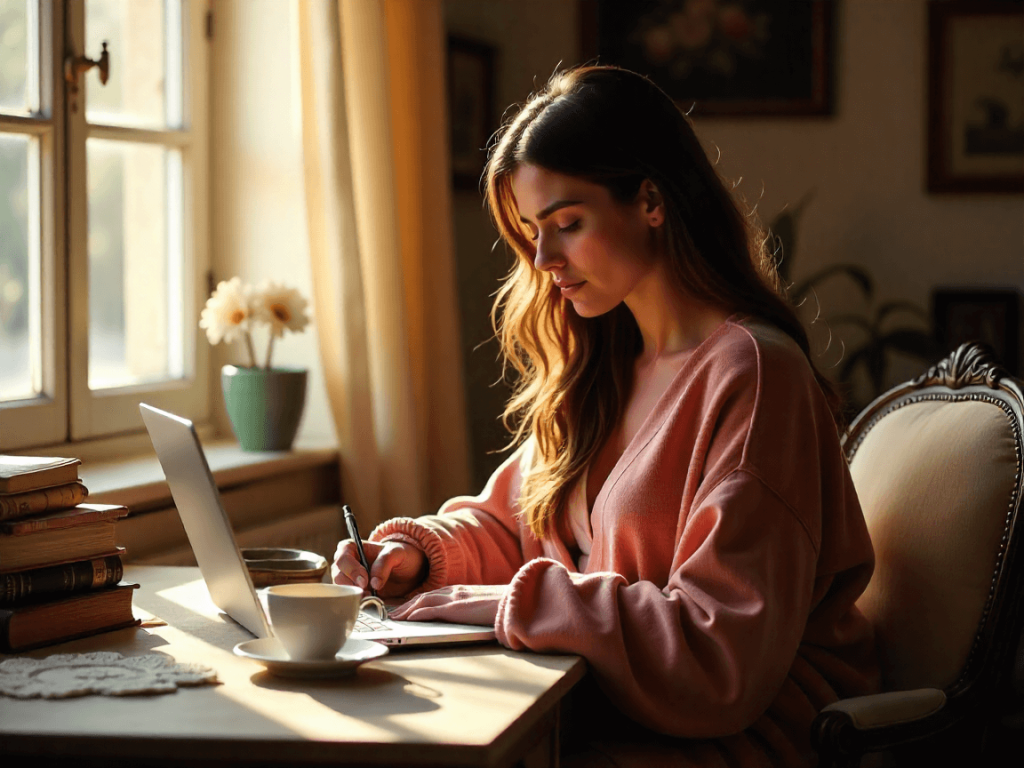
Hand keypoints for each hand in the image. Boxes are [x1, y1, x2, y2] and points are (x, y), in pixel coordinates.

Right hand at [332, 539, 426, 598]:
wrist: (407, 570)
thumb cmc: (399, 555)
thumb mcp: (396, 553)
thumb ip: (384, 563)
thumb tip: (374, 583)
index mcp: (351, 548)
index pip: (342, 558)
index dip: (351, 570)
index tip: (365, 581)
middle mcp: (346, 564)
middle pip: (338, 576)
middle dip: (352, 586)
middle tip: (368, 592)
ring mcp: (349, 579)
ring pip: (342, 590)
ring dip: (355, 595)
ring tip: (371, 596)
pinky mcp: (355, 592)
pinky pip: (349, 599)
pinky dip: (358, 602)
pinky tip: (369, 601)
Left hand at [388, 584, 504, 625]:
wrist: (521, 600)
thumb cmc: (507, 605)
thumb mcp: (486, 605)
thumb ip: (474, 608)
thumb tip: (469, 617)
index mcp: (462, 590)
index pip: (434, 594)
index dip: (417, 600)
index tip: (406, 607)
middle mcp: (456, 591)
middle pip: (424, 596)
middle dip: (406, 605)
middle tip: (393, 614)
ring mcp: (456, 599)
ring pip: (423, 602)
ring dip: (406, 610)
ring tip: (394, 618)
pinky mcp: (458, 609)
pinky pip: (432, 611)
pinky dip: (417, 614)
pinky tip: (408, 620)